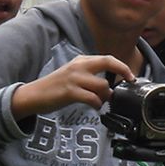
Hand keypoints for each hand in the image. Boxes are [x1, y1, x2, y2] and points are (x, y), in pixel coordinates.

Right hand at [11, 55, 133, 119]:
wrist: (34, 95)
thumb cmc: (55, 87)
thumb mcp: (73, 74)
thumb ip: (90, 75)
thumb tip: (110, 86)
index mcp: (81, 61)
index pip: (107, 59)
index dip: (122, 67)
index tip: (131, 76)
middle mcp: (79, 66)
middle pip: (108, 62)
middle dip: (123, 71)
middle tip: (128, 83)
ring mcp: (74, 78)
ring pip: (102, 85)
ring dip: (106, 96)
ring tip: (101, 101)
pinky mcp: (70, 92)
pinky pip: (92, 98)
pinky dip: (97, 104)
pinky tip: (94, 106)